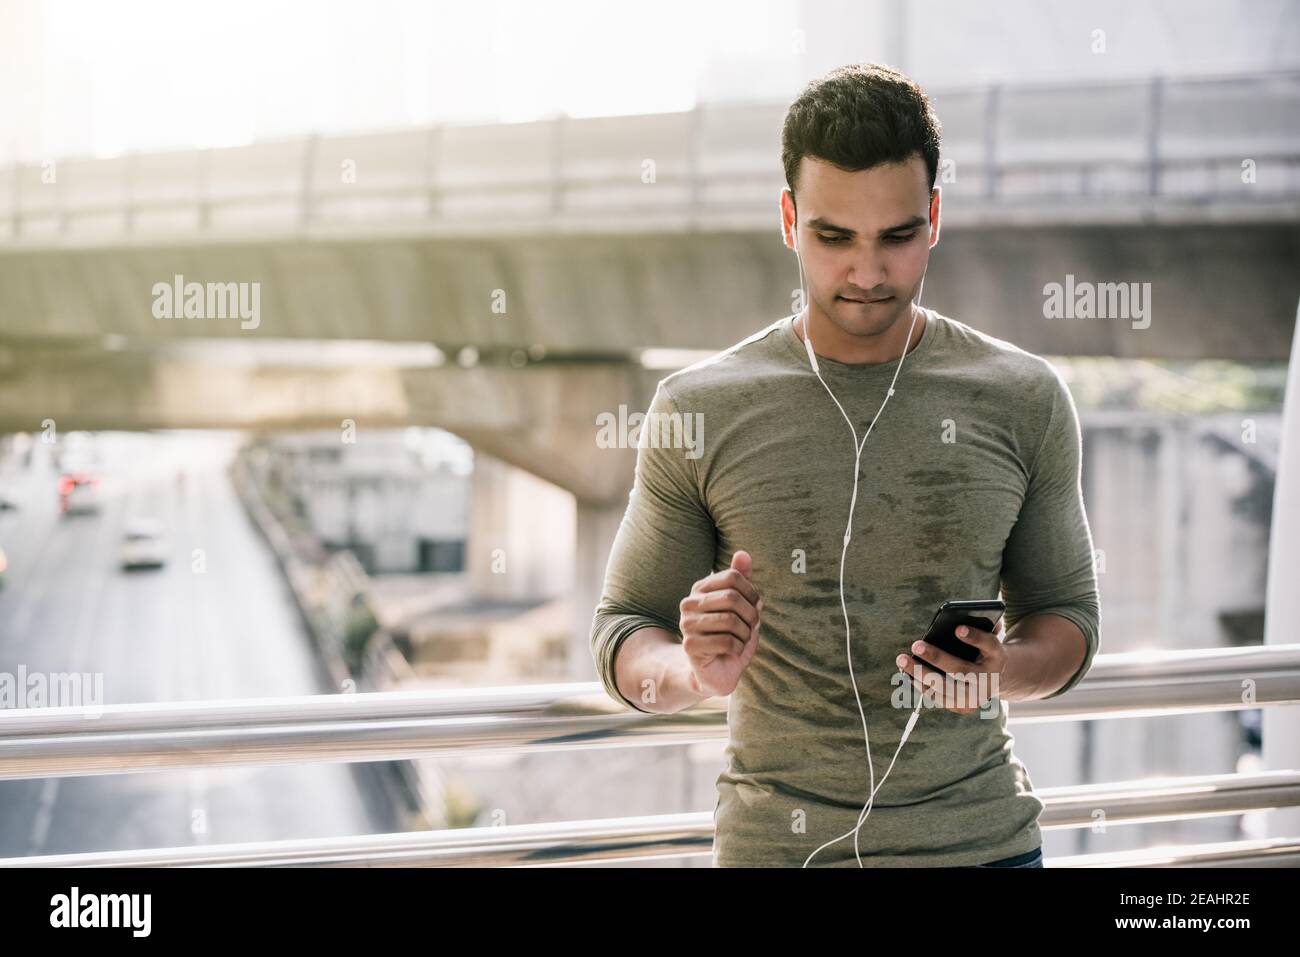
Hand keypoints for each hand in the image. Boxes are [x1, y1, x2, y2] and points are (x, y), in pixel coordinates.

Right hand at [679, 550, 762, 697]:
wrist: (716, 670)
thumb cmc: (731, 635)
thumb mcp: (741, 606)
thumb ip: (742, 580)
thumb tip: (743, 553)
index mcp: (700, 588)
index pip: (733, 577)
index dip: (752, 593)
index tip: (754, 607)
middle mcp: (689, 603)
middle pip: (732, 598)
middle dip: (751, 616)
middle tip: (751, 628)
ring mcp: (687, 624)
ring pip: (731, 621)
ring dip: (745, 634)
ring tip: (741, 640)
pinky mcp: (690, 645)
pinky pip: (727, 641)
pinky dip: (738, 649)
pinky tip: (732, 652)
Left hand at [895, 619, 1005, 715]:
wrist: (995, 680)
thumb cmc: (982, 651)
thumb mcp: (986, 637)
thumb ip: (980, 625)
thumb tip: (963, 616)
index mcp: (997, 656)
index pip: (988, 644)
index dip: (974, 637)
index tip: (958, 629)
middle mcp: (989, 679)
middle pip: (961, 669)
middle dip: (936, 657)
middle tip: (916, 645)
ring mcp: (976, 697)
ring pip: (944, 686)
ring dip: (920, 672)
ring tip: (902, 659)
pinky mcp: (962, 707)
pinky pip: (937, 697)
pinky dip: (920, 684)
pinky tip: (906, 672)